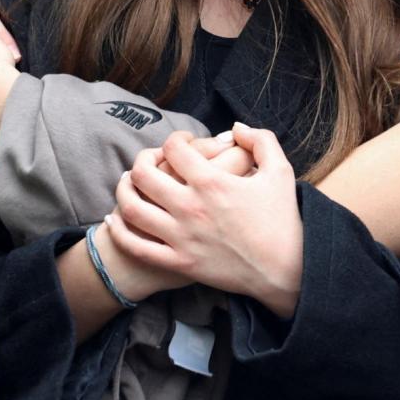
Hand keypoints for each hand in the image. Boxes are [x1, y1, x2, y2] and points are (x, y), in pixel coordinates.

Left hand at [107, 124, 303, 316]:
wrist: (284, 272)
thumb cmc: (283, 221)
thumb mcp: (281, 171)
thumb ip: (260, 140)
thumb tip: (236, 127)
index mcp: (212, 182)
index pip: (174, 148)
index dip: (174, 139)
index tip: (182, 144)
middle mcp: (190, 207)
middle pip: (143, 173)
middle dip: (142, 159)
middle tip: (150, 159)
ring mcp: (181, 237)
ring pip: (132, 207)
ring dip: (123, 190)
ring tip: (128, 183)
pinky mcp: (179, 262)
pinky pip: (137, 246)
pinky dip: (119, 232)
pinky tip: (115, 220)